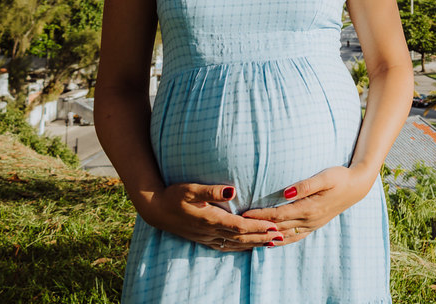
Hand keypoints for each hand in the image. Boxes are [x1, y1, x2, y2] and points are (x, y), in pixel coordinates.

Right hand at [138, 183, 281, 251]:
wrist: (156, 209)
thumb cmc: (174, 195)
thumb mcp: (190, 188)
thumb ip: (210, 190)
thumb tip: (231, 190)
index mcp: (210, 219)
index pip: (239, 226)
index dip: (257, 227)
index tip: (273, 226)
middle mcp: (210, 231)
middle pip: (240, 237)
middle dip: (261, 237)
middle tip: (280, 236)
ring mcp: (206, 237)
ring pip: (235, 244)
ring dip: (253, 243)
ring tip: (271, 242)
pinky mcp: (203, 239)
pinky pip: (226, 246)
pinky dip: (240, 247)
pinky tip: (249, 246)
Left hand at [240, 166, 372, 244]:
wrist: (357, 186)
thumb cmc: (340, 177)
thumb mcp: (325, 177)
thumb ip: (305, 185)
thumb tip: (286, 192)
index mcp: (309, 208)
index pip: (278, 215)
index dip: (260, 216)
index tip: (243, 214)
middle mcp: (309, 220)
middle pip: (278, 227)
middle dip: (258, 228)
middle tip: (239, 227)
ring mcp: (312, 225)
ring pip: (284, 235)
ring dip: (266, 237)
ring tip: (249, 238)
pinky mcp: (314, 225)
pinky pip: (294, 237)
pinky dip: (280, 241)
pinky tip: (270, 242)